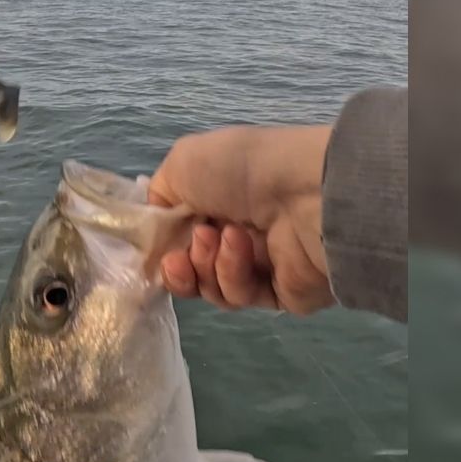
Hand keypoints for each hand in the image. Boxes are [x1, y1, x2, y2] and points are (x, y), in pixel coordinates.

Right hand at [149, 125, 334, 314]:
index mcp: (220, 203)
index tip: (155, 250)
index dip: (163, 249)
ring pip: (212, 288)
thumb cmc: (242, 168)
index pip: (181, 239)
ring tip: (217, 238)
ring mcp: (262, 266)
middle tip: (181, 256)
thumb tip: (160, 233)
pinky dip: (232, 274)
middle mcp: (240, 234)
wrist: (305, 190)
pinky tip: (240, 246)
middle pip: (192, 271)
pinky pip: (241, 298)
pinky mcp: (282, 294)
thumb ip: (159, 197)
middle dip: (179, 267)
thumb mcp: (183, 163)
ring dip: (204, 266)